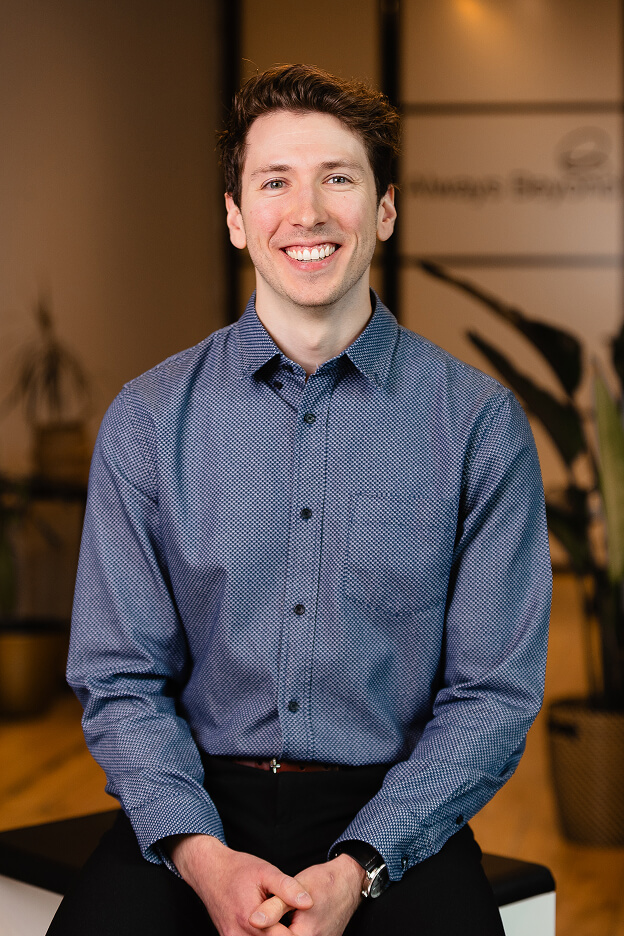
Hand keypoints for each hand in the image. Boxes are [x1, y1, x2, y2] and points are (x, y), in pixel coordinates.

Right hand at [168, 833, 312, 935]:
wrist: (208, 870)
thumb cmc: (238, 869)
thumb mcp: (266, 872)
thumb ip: (288, 888)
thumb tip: (309, 903)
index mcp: (251, 920)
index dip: (297, 929)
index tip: (299, 916)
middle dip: (286, 932)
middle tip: (288, 916)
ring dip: (274, 933)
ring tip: (279, 919)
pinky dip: (262, 934)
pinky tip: (268, 923)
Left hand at [249, 853, 363, 935]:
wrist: (349, 881)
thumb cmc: (323, 882)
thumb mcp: (295, 889)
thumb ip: (273, 907)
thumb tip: (252, 921)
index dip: (262, 929)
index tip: (255, 917)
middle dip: (271, 930)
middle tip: (268, 914)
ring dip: (281, 930)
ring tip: (281, 914)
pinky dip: (291, 931)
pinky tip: (287, 920)